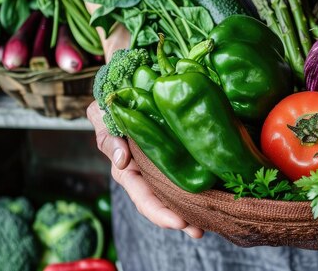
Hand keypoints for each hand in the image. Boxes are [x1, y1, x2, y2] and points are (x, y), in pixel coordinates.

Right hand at [87, 101, 203, 237]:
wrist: (129, 87)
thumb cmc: (114, 102)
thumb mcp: (103, 115)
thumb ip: (109, 137)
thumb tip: (122, 160)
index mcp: (127, 169)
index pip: (142, 197)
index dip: (159, 212)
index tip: (178, 222)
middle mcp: (145, 173)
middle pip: (161, 203)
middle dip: (179, 220)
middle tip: (199, 231)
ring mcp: (161, 167)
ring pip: (175, 194)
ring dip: (191, 210)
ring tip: (210, 222)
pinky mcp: (175, 156)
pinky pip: (186, 175)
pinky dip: (198, 188)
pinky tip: (214, 195)